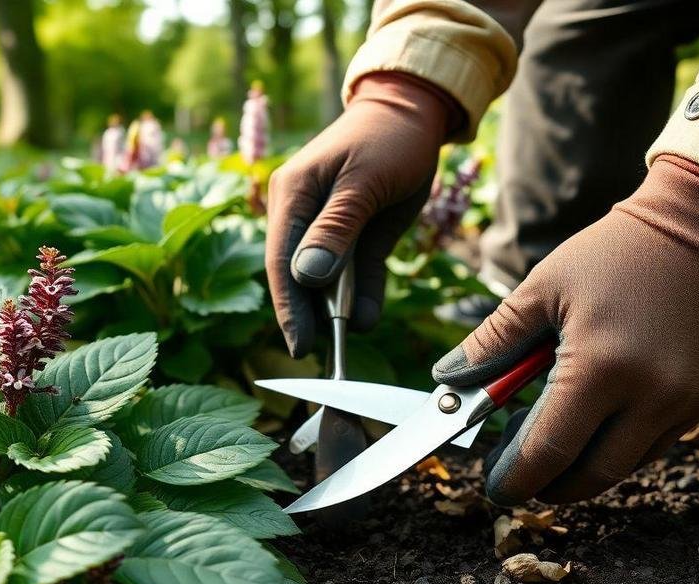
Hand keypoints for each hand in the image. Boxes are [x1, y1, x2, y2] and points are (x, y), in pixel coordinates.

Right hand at [265, 72, 458, 357]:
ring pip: (327, 280)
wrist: (416, 113)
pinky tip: (369, 320)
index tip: (298, 344)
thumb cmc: (388, 137)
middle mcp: (301, 214)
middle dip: (308, 315)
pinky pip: (356, 275)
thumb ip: (336, 229)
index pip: (281, 260)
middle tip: (319, 355)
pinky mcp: (356, 235)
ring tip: (347, 341)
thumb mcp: (365, 181)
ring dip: (338, 310)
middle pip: (298, 275)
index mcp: (292, 195)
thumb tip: (306, 277)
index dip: (287, 306)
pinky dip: (363, 297)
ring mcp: (328, 227)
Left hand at [433, 156, 698, 504]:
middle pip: (590, 475)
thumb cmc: (615, 253)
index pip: (550, 452)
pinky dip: (617, 447)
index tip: (494, 486)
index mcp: (601, 369)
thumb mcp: (542, 288)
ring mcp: (684, 403)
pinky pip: (654, 444)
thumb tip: (446, 380)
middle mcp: (650, 396)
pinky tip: (591, 420)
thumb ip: (493, 341)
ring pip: (624, 466)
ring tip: (547, 439)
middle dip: (547, 485)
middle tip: (516, 473)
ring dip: (582, 467)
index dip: (516, 479)